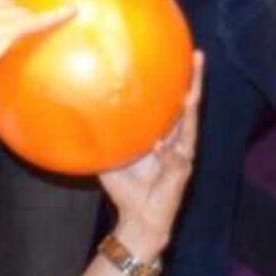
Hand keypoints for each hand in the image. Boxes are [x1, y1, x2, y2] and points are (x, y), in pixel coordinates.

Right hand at [0, 0, 71, 106]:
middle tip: (38, 23)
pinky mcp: (4, 30)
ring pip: (23, 12)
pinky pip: (34, 21)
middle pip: (11, 4)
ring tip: (64, 14)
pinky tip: (71, 12)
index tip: (14, 1)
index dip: (5, 0)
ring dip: (36, 18)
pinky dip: (55, 16)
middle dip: (23, 13)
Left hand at [99, 60, 200, 249]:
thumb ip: (102, 138)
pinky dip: (167, 152)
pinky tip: (159, 144)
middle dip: (195, 82)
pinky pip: (175, 159)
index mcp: (163, 135)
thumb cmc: (126, 188)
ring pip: (190, 128)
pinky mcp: (181, 174)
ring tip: (191, 92)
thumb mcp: (110, 157)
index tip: (180, 55)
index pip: (173, 103)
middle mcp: (177, 142)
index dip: (177, 81)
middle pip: (189, 107)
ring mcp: (182, 157)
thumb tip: (78, 115)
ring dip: (191, 110)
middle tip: (197, 57)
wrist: (139, 220)